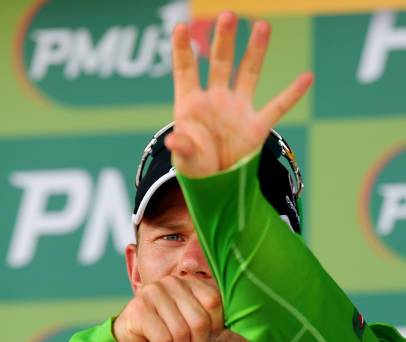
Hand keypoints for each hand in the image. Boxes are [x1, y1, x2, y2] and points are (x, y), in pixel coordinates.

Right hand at [113, 277, 222, 341]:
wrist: (130, 338)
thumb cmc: (166, 331)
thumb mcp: (192, 320)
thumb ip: (210, 315)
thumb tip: (239, 319)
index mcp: (188, 281)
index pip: (214, 301)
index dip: (214, 326)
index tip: (203, 336)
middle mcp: (171, 282)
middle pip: (199, 321)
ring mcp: (153, 293)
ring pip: (180, 333)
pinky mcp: (138, 309)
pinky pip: (163, 340)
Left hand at [165, 12, 312, 176]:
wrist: (216, 182)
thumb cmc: (195, 166)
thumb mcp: (185, 158)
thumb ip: (182, 147)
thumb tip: (173, 141)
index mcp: (191, 104)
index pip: (186, 71)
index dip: (183, 50)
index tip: (181, 27)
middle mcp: (216, 100)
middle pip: (220, 63)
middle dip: (223, 41)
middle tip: (227, 16)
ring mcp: (237, 110)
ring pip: (248, 74)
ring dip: (255, 51)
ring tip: (262, 26)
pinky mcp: (256, 126)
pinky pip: (277, 107)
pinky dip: (292, 94)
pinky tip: (307, 77)